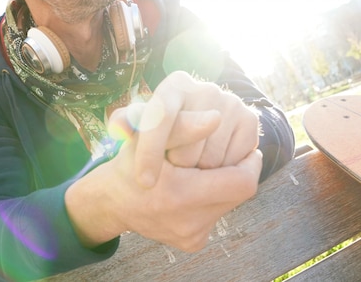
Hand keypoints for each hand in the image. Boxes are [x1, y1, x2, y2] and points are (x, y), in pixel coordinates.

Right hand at [65, 135, 262, 251]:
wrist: (110, 202)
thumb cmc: (129, 163)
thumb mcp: (149, 137)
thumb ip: (184, 125)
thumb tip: (217, 117)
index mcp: (179, 195)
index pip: (242, 182)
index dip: (250, 162)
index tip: (248, 147)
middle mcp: (188, 222)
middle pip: (240, 193)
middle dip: (238, 171)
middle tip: (230, 153)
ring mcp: (191, 237)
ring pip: (230, 204)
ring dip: (224, 184)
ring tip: (208, 168)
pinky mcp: (191, 243)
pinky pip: (216, 216)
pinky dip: (211, 199)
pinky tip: (195, 187)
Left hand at [111, 71, 260, 186]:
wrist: (197, 138)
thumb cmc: (159, 136)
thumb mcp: (136, 130)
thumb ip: (127, 126)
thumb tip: (118, 125)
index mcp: (174, 84)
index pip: (161, 117)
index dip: (152, 152)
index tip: (145, 183)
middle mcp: (206, 88)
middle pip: (189, 146)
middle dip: (177, 168)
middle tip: (173, 165)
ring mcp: (231, 102)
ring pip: (212, 159)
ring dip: (199, 175)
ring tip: (192, 165)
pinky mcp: (250, 120)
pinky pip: (236, 162)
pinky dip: (222, 173)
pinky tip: (212, 164)